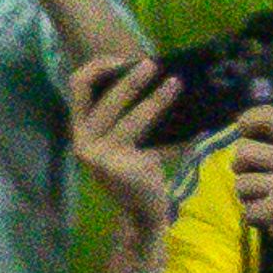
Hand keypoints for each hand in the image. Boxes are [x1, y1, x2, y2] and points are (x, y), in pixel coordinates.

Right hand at [68, 53, 186, 233]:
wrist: (141, 213)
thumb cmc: (135, 170)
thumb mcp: (123, 139)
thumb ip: (125, 112)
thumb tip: (152, 72)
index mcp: (81, 130)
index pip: (77, 86)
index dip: (98, 66)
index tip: (123, 59)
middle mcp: (83, 142)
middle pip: (108, 99)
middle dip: (132, 79)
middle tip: (155, 64)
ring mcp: (101, 158)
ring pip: (134, 118)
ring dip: (158, 100)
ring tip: (176, 84)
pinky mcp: (122, 169)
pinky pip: (155, 144)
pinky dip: (176, 137)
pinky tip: (195, 129)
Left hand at [225, 100, 272, 259]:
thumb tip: (240, 128)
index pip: (268, 115)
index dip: (247, 120)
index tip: (241, 129)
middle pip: (242, 150)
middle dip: (240, 167)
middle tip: (253, 178)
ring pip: (241, 184)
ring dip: (249, 197)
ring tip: (270, 201)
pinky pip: (247, 211)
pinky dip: (256, 218)